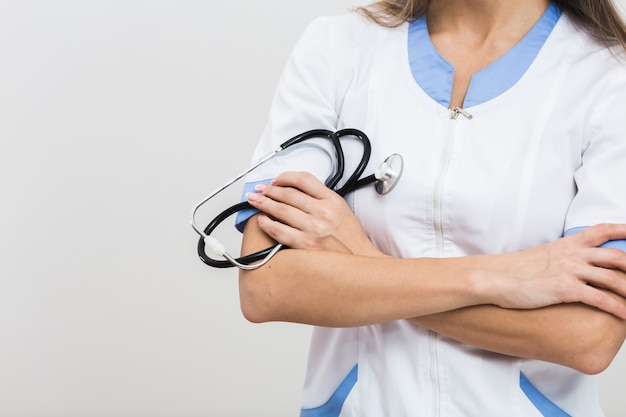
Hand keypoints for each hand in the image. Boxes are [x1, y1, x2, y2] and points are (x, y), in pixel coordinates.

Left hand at [246, 171, 381, 255]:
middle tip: (259, 189)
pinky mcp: (305, 245)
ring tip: (255, 201)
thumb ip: (321, 198)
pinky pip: (279, 231)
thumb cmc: (350, 238)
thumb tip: (296, 190)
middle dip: (269, 190)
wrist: (359, 260)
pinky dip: (267, 224)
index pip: (303, 179)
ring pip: (281, 210)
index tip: (275, 180)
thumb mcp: (341, 209)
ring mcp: (313, 229)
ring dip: (264, 203)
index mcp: (332, 200)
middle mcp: (323, 212)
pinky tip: (262, 220)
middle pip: (288, 194)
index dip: (285, 177)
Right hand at [492, 224, 625, 317]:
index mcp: (567, 244)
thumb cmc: (514, 270)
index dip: (624, 229)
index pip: (602, 230)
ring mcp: (569, 271)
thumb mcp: (542, 255)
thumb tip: (571, 264)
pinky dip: (617, 308)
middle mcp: (572, 254)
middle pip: (616, 256)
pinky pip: (600, 299)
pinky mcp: (565, 289)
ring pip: (613, 278)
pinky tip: (625, 316)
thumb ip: (561, 256)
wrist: (496, 278)